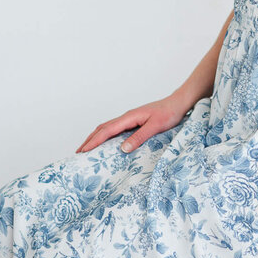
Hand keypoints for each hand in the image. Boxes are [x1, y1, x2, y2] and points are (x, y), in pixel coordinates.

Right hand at [76, 91, 193, 154]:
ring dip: (95, 138)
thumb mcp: (155, 126)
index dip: (94, 141)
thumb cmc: (169, 113)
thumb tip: (123, 149)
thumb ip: (139, 137)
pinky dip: (105, 137)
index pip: (106, 130)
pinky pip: (115, 130)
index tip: (83, 151)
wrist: (178, 104)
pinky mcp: (134, 122)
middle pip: (102, 128)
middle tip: (78, 153)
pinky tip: (105, 144)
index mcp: (129, 117)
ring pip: (107, 128)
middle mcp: (126, 117)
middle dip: (89, 140)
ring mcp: (129, 119)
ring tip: (87, 149)